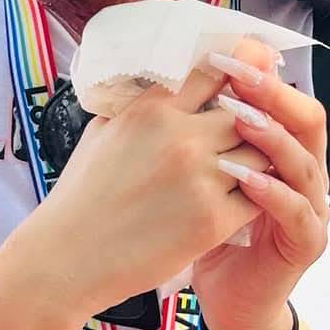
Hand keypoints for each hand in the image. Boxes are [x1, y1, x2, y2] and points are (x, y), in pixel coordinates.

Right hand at [28, 58, 256, 319]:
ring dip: (260, 161)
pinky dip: (257, 197)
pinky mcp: (212, 220)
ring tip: (251, 169)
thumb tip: (166, 83)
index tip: (251, 75)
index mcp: (152, 109)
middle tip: (260, 131)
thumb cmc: (80, 196)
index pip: (215, 70)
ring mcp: (199, 179)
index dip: (238, 70)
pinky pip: (258, 197)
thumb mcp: (102, 132)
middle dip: (256, 121)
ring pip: (261, 154)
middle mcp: (180, 137)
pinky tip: (244, 200)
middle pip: (249, 112)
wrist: (67, 258)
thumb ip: (139, 104)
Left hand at [190, 39, 329, 329]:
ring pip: (305, 160)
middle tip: (236, 74)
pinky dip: (273, 192)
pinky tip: (246, 179)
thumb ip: (197, 135)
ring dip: (272, 136)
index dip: (256, 74)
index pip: (281, 100)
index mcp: (280, 151)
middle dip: (272, 93)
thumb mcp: (199, 177)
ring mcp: (310, 208)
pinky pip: (296, 210)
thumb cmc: (208, 236)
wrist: (227, 299)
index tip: (219, 53)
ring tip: (239, 119)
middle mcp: (304, 173)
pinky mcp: (306, 243)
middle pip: (306, 118)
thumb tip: (167, 81)